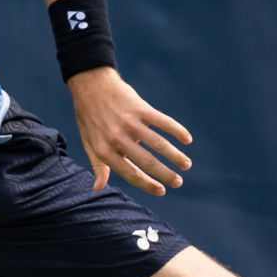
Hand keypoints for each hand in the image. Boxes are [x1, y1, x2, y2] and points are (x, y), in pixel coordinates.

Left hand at [67, 66, 192, 195]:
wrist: (91, 85)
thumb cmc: (89, 117)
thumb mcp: (89, 143)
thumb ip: (98, 165)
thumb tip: (98, 188)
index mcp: (104, 150)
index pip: (130, 173)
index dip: (147, 184)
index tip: (161, 191)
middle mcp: (117, 138)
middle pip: (147, 161)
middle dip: (166, 174)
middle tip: (178, 182)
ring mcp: (130, 122)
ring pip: (158, 144)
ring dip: (175, 156)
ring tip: (186, 165)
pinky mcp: (140, 108)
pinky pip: (163, 121)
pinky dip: (177, 130)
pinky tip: (187, 139)